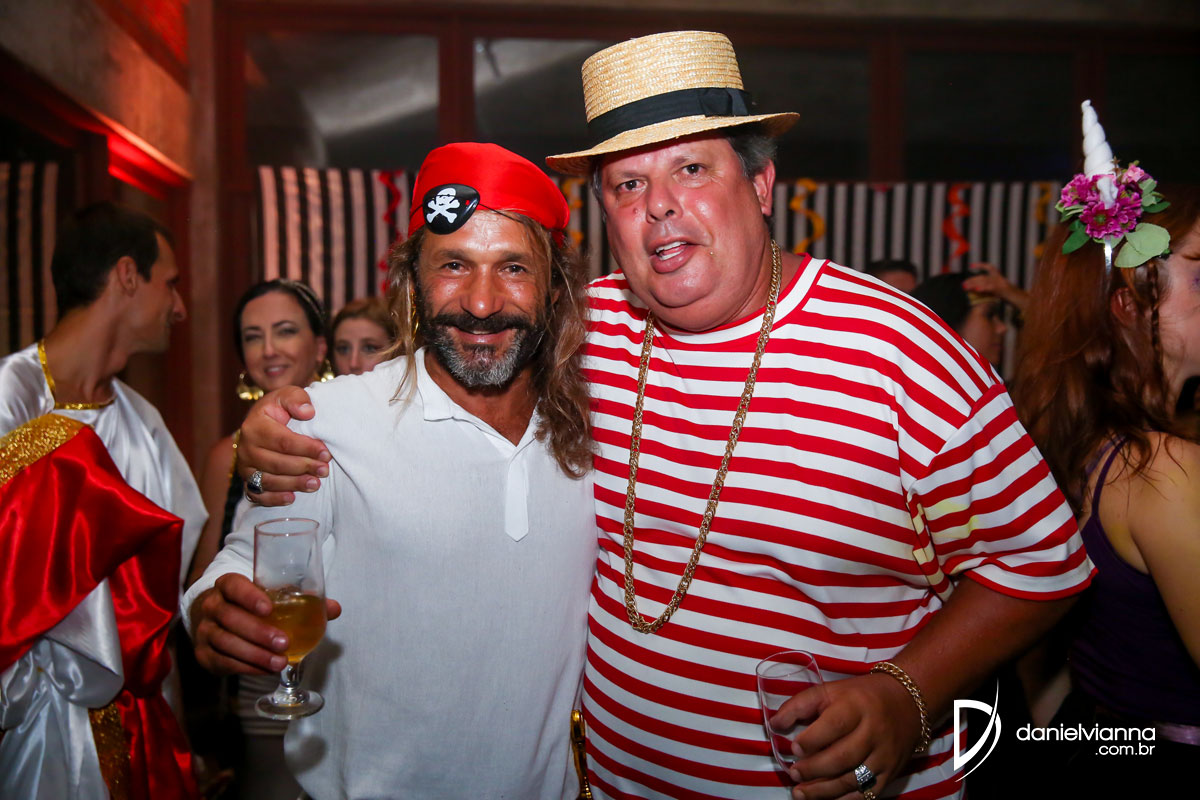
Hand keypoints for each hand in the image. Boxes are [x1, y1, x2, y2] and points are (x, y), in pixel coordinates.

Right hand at [190, 573, 341, 675]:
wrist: (217, 620)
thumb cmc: (251, 606)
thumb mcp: (271, 597)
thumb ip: (302, 601)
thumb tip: (334, 609)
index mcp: (227, 585)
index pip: (233, 586)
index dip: (249, 596)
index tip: (269, 608)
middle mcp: (212, 606)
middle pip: (230, 618)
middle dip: (258, 632)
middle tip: (284, 642)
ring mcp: (205, 631)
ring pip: (225, 643)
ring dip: (254, 654)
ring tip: (279, 662)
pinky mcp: (204, 654)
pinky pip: (224, 662)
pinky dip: (246, 667)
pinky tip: (266, 669)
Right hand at [237, 386, 329, 505]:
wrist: (265, 423)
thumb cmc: (280, 409)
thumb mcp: (287, 396)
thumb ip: (297, 399)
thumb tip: (308, 412)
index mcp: (254, 426)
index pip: (282, 441)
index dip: (306, 448)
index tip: (326, 453)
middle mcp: (246, 448)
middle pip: (276, 463)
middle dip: (304, 467)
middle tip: (324, 470)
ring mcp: (245, 466)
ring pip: (269, 481)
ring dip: (294, 484)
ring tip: (316, 484)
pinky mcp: (248, 481)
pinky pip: (258, 495)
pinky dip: (274, 499)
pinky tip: (292, 498)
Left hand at [773, 673, 921, 798]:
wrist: (907, 702)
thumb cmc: (861, 696)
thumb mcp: (831, 690)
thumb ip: (801, 705)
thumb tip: (775, 725)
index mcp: (857, 706)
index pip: (834, 725)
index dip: (812, 740)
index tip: (793, 748)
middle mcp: (874, 732)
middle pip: (843, 756)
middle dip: (814, 769)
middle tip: (793, 773)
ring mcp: (884, 755)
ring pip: (853, 779)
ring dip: (823, 790)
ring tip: (800, 793)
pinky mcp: (891, 772)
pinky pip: (867, 793)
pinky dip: (844, 799)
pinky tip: (825, 799)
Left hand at [963, 262, 1028, 312]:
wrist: (1022, 301)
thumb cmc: (1010, 298)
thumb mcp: (999, 291)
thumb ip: (990, 289)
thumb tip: (976, 289)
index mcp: (1000, 277)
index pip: (990, 268)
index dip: (980, 265)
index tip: (971, 266)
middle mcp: (1000, 279)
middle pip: (983, 277)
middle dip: (972, 280)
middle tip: (963, 284)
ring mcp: (1001, 283)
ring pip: (985, 281)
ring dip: (974, 284)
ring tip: (965, 287)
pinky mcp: (1002, 289)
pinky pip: (991, 288)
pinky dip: (983, 288)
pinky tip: (976, 289)